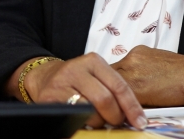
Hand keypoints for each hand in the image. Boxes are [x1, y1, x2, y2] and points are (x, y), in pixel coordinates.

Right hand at [23, 53, 145, 128]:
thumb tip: (135, 115)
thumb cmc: (76, 80)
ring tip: (98, 121)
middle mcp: (76, 69)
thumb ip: (113, 89)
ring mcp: (61, 83)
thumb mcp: (95, 76)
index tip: (139, 121)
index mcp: (93, 61)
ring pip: (89, 111)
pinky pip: (73, 116)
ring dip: (98, 122)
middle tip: (116, 123)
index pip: (119, 86)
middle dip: (115, 116)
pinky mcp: (50, 98)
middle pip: (105, 99)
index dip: (132, 107)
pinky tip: (85, 122)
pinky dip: (83, 123)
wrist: (44, 77)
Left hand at [113, 47, 183, 105]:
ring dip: (113, 97)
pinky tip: (125, 112)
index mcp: (138, 53)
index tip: (110, 90)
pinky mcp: (137, 85)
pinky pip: (120, 97)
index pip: (114, 67)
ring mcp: (132, 70)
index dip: (111, 81)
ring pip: (112, 86)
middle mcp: (132, 58)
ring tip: (116, 108)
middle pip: (109, 75)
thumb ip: (144, 70)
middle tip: (109, 101)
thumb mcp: (160, 64)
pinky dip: (120, 105)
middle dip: (109, 88)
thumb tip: (136, 82)